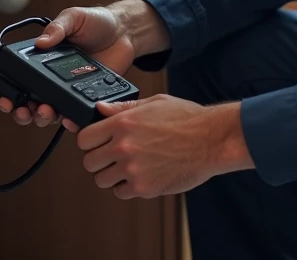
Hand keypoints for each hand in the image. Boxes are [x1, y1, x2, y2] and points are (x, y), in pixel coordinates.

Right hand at [0, 5, 136, 128]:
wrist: (124, 31)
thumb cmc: (97, 22)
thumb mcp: (73, 18)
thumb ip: (57, 28)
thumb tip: (40, 42)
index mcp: (44, 60)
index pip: (20, 81)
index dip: (9, 94)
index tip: (7, 100)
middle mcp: (54, 78)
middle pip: (31, 104)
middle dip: (23, 113)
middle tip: (25, 111)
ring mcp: (70, 90)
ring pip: (50, 114)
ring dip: (43, 118)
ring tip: (47, 111)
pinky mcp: (88, 97)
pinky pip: (76, 114)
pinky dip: (71, 121)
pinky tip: (69, 119)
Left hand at [73, 95, 253, 198]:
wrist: (212, 140)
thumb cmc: (187, 119)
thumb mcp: (153, 103)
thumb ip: (123, 108)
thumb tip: (101, 109)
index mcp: (123, 123)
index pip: (84, 138)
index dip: (89, 141)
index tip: (96, 142)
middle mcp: (124, 146)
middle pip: (89, 162)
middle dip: (98, 159)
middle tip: (111, 156)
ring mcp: (133, 169)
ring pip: (102, 180)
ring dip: (111, 174)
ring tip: (127, 166)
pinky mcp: (144, 187)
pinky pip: (121, 192)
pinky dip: (127, 187)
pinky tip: (141, 175)